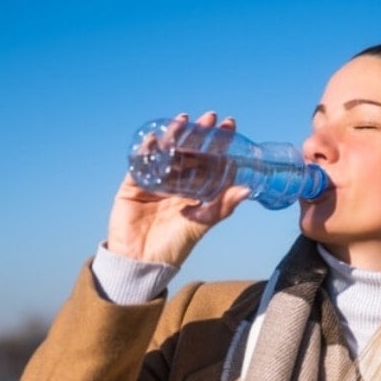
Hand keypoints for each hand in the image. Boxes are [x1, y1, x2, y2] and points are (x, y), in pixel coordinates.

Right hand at [106, 112, 250, 265]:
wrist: (139, 263)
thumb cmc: (173, 247)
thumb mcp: (200, 225)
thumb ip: (221, 207)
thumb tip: (246, 189)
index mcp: (196, 192)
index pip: (210, 162)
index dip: (219, 145)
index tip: (230, 127)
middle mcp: (177, 183)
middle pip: (190, 153)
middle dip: (200, 135)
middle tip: (210, 117)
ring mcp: (156, 182)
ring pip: (167, 153)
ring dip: (176, 135)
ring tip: (185, 119)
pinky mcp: (134, 185)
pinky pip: (141, 163)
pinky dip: (147, 150)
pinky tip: (156, 138)